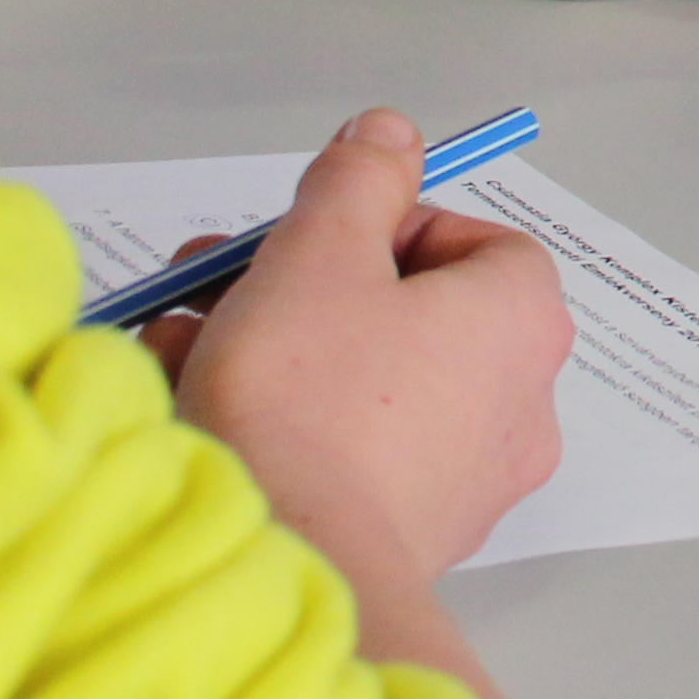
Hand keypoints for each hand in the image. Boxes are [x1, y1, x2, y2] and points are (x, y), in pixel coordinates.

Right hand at [147, 109, 570, 597]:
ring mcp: (470, 478)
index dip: (377, 227)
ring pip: (363, 380)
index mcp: (521, 319)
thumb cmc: (308, 396)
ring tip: (176, 349)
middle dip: (293, 286)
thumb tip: (389, 133)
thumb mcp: (320, 253)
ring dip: (268, 349)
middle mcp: (519, 400)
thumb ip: (356, 180)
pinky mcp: (413, 536)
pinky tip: (195, 413)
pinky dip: (284, 422)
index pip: (467, 238)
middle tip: (210, 283)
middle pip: (403, 309)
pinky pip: (351, 452)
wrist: (283, 565)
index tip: (302, 244)